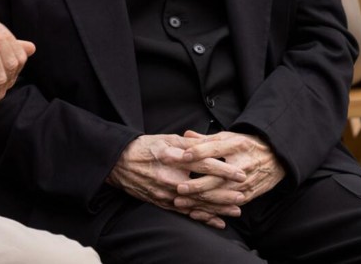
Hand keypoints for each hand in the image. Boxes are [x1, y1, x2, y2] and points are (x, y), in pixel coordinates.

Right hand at [108, 134, 246, 228]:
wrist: (117, 163)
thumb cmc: (142, 148)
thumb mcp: (165, 139)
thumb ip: (188, 142)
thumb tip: (210, 142)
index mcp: (173, 158)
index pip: (203, 164)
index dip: (224, 169)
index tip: (240, 173)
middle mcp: (170, 177)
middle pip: (203, 188)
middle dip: (225, 194)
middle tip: (243, 195)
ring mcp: (165, 193)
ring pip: (197, 203)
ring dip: (218, 208)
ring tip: (236, 209)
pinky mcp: (162, 202)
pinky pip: (186, 213)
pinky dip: (202, 217)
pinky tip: (217, 221)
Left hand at [175, 131, 285, 209]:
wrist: (275, 157)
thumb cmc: (245, 145)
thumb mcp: (228, 137)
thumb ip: (206, 139)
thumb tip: (186, 136)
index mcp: (236, 145)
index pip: (215, 148)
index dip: (199, 152)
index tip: (182, 156)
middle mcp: (242, 164)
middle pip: (217, 176)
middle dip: (197, 184)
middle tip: (178, 188)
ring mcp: (246, 182)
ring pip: (220, 194)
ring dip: (199, 200)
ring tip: (180, 202)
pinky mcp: (248, 195)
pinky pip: (227, 205)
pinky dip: (211, 210)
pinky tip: (195, 212)